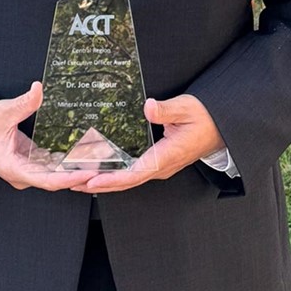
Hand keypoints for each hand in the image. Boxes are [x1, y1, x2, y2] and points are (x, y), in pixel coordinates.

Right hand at [0, 82, 91, 190]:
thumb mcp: (3, 111)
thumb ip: (23, 103)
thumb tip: (38, 88)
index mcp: (14, 168)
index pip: (48, 180)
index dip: (69, 178)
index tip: (88, 173)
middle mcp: (22, 174)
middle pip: (55, 179)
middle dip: (79, 173)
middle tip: (104, 164)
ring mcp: (26, 170)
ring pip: (55, 173)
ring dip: (75, 167)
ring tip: (100, 158)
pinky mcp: (29, 162)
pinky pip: (51, 166)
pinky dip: (66, 160)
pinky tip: (84, 152)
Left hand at [72, 93, 223, 193]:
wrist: (219, 127)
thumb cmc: (204, 118)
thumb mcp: (187, 108)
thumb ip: (167, 109)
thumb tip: (148, 107)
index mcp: (165, 158)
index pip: (134, 174)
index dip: (111, 179)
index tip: (91, 180)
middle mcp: (159, 167)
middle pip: (124, 181)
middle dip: (97, 183)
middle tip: (71, 182)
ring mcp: (157, 167)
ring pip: (126, 179)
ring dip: (102, 180)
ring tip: (76, 178)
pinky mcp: (156, 162)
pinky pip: (131, 172)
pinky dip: (113, 173)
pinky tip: (98, 169)